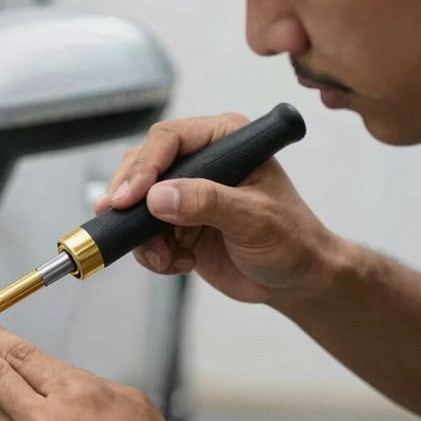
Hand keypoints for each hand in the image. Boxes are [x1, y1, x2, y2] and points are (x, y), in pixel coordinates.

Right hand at [95, 113, 338, 303]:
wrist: (293, 281)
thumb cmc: (291, 241)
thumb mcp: (254, 219)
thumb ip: (207, 203)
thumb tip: (158, 196)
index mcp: (225, 140)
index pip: (169, 139)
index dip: (144, 166)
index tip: (130, 198)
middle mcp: (201, 160)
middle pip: (143, 167)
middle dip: (132, 202)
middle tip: (127, 228)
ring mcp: (185, 193)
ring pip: (137, 204)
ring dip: (142, 236)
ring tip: (166, 258)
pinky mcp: (176, 223)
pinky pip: (143, 233)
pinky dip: (152, 253)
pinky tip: (179, 263)